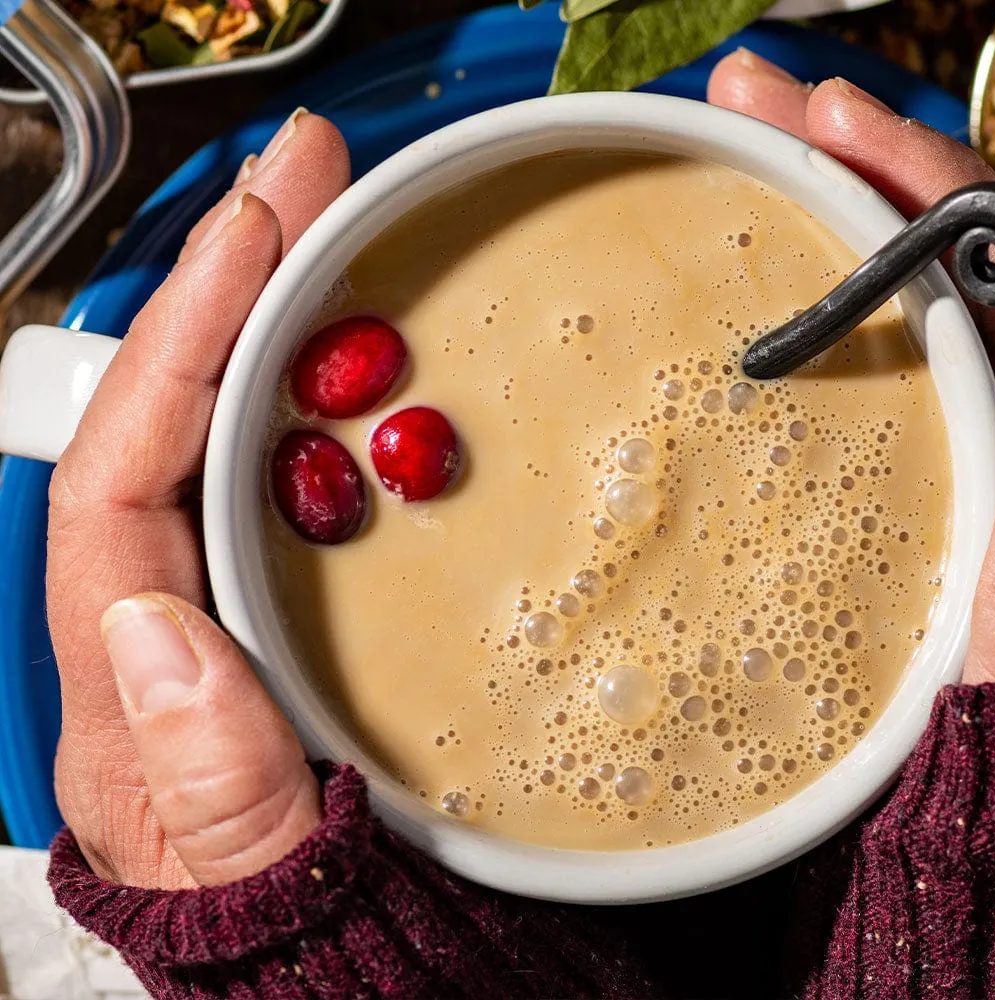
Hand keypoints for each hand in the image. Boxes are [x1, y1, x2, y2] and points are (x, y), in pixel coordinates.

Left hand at [46, 109, 350, 888]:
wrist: (350, 965)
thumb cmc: (300, 927)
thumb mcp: (246, 878)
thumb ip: (207, 778)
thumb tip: (161, 633)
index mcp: (128, 687)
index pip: (122, 481)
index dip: (180, 350)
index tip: (251, 242)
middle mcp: (169, 624)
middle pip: (173, 423)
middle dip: (231, 287)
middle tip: (306, 181)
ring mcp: (240, 604)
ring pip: (239, 436)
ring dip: (285, 322)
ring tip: (337, 227)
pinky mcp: (305, 606)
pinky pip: (303, 484)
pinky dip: (339, 403)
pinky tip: (383, 353)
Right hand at [708, 50, 994, 684]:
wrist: (992, 873)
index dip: (951, 203)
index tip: (849, 134)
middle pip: (973, 286)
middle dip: (874, 178)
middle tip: (760, 107)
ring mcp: (961, 488)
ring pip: (918, 329)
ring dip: (840, 231)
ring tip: (747, 159)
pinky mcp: (902, 518)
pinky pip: (872, 398)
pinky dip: (816, 328)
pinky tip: (750, 302)